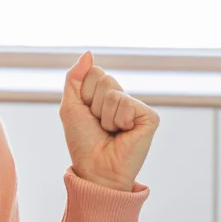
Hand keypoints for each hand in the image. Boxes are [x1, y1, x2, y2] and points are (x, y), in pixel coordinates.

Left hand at [60, 52, 158, 191]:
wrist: (95, 168)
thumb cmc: (83, 142)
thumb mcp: (71, 106)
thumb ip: (75, 78)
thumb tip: (88, 53)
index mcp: (106, 96)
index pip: (94, 72)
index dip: (84, 94)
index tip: (88, 115)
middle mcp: (123, 99)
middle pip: (104, 77)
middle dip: (94, 103)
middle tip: (100, 125)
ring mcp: (137, 108)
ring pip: (113, 91)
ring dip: (105, 115)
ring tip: (111, 132)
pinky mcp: (149, 117)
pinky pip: (126, 103)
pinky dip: (118, 120)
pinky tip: (124, 134)